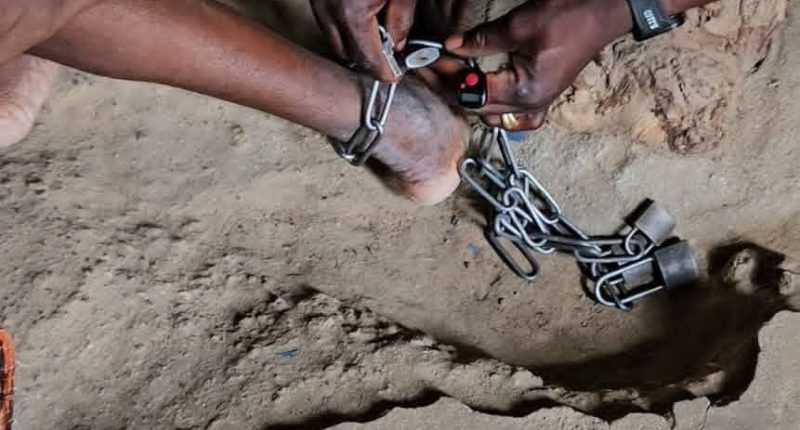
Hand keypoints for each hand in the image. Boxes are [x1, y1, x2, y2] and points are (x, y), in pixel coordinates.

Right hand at [310, 0, 417, 81]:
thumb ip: (401, 20)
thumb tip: (397, 44)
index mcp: (353, 13)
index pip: (369, 60)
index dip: (385, 72)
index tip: (395, 75)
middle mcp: (329, 10)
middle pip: (348, 55)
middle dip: (370, 60)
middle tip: (391, 57)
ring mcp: (318, 2)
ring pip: (335, 40)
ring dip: (355, 44)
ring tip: (379, 34)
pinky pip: (328, 22)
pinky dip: (344, 27)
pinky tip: (364, 17)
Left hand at [443, 0, 633, 129]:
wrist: (604, 12)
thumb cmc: (570, 16)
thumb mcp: (519, 25)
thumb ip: (481, 40)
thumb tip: (451, 46)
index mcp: (526, 91)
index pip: (474, 92)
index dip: (450, 76)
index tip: (434, 60)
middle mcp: (532, 105)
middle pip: (480, 107)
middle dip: (456, 87)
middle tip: (439, 66)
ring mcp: (540, 104)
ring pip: (495, 115)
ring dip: (474, 98)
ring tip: (458, 76)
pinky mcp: (544, 96)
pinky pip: (516, 118)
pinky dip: (498, 110)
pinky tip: (487, 94)